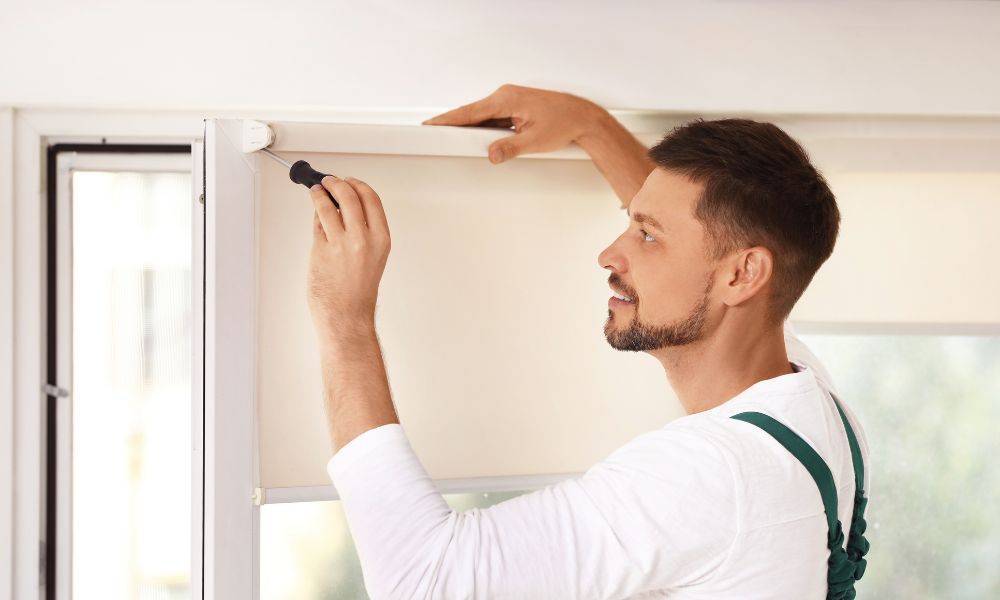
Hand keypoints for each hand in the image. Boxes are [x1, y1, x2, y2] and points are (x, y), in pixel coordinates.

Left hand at [307, 175, 390, 341]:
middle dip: (337, 183)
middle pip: (349, 195)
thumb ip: (363, 232)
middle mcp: (363, 238)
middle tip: (330, 181)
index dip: (358, 185)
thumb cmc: (359, 292)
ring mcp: (341, 243)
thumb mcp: (373, 257)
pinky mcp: (321, 249)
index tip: (350, 181)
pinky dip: (316, 216)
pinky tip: (316, 215)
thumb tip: (345, 208)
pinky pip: (317, 224)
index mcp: (381, 239)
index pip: (371, 199)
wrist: (347, 316)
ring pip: (328, 205)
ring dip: (320, 193)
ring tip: (317, 191)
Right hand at [422, 83, 608, 163]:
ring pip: (482, 116)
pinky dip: (485, 128)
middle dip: (455, 125)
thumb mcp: (535, 141)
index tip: (431, 124)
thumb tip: (491, 154)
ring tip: (455, 141)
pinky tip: (481, 139)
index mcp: (506, 99)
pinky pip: (493, 118)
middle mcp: (505, 95)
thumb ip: (510, 148)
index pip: (469, 112)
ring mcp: (509, 100)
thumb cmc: (564, 123)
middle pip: (472, 113)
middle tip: (434, 134)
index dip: (448, 119)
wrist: (582, 117)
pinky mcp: (514, 107)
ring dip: (472, 129)